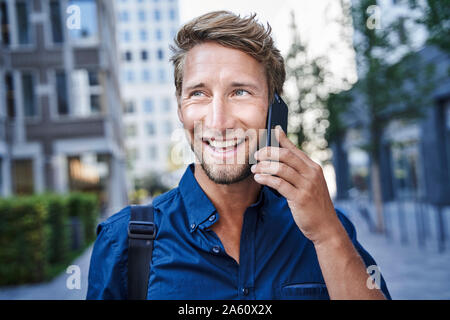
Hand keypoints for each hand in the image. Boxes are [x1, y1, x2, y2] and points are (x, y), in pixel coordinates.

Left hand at [251, 126, 341, 244]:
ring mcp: (306, 185)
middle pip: (286, 155)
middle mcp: (311, 173)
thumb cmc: (314, 204)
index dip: (282, 139)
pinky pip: (279, 183)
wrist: (325, 226)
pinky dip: (266, 179)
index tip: (272, 131)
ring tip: (255, 169)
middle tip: (257, 155)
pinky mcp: (300, 198)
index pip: (295, 149)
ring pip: (280, 168)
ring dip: (264, 167)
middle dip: (268, 152)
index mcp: (314, 167)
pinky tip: (259, 178)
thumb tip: (281, 157)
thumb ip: (298, 171)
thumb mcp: (310, 184)